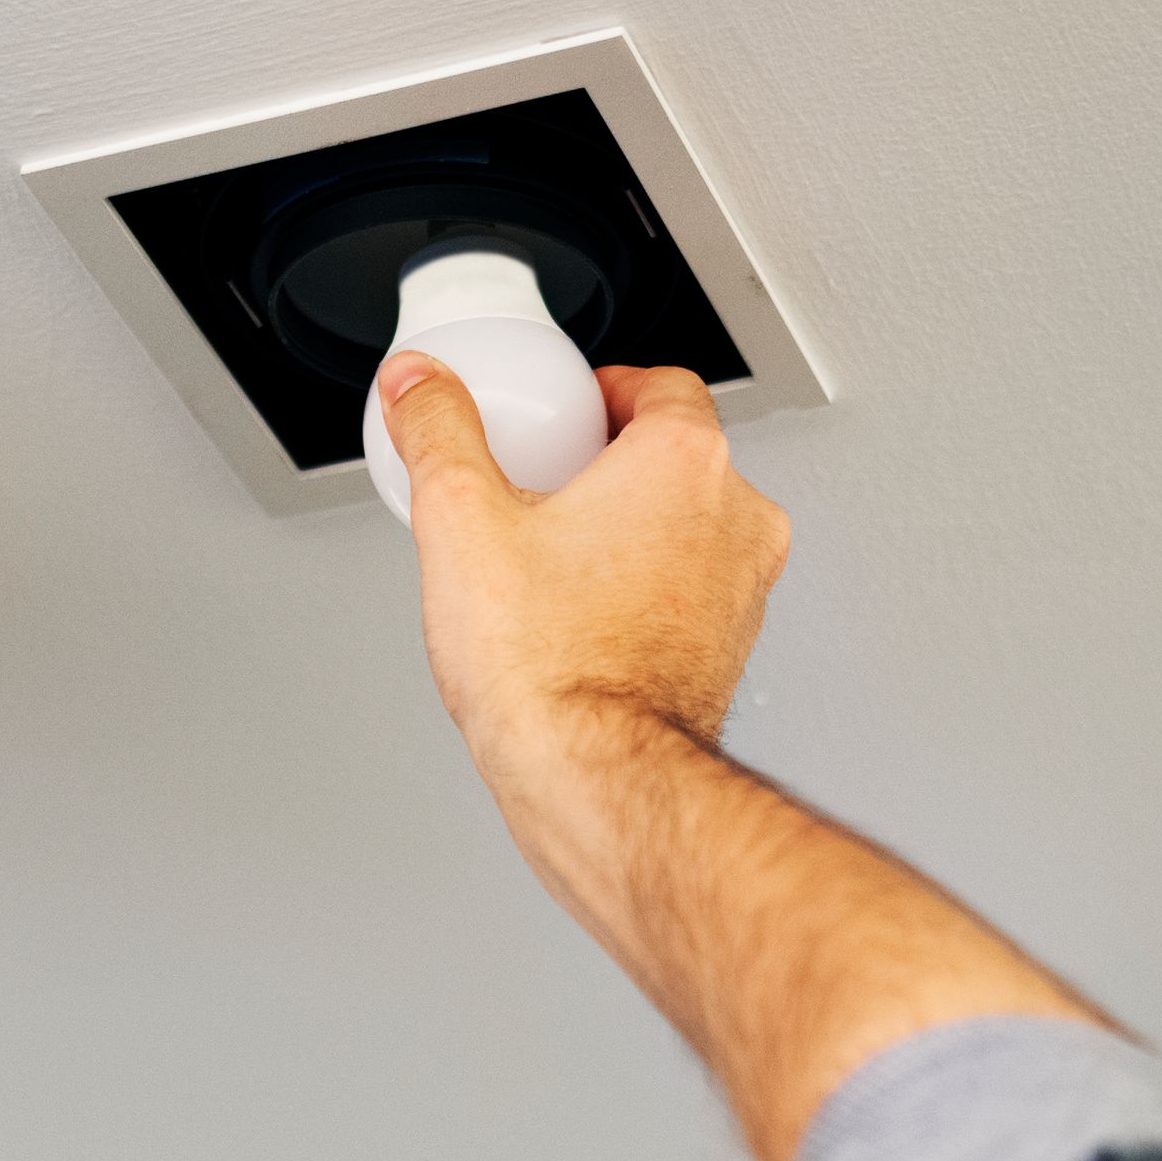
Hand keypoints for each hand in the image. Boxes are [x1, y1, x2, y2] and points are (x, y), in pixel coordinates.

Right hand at [377, 351, 789, 772]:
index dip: (604, 391)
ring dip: (631, 530)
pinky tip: (581, 619)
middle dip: (611, 464)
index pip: (660, 383)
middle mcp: (737, 517)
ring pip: (688, 527)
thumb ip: (438, 431)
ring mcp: (744, 588)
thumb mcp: (460, 520)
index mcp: (685, 461)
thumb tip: (418, 382)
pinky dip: (645, 591)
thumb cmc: (549, 667)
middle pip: (676, 455)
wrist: (594, 778)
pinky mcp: (731, 649)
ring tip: (556, 560)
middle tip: (546, 487)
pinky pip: (690, 592)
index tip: (564, 413)